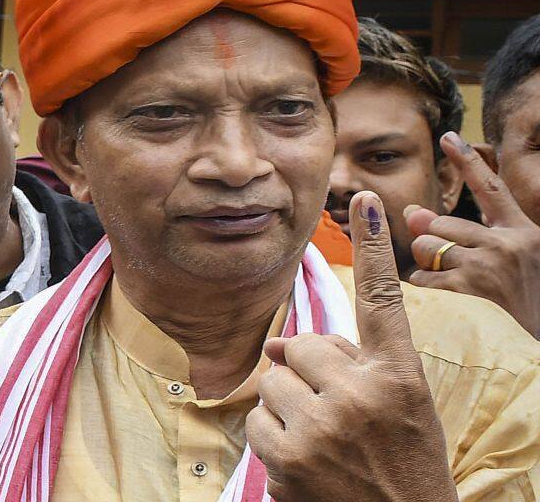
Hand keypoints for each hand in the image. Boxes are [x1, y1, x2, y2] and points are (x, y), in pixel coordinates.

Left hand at [245, 192, 456, 501]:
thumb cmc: (398, 461)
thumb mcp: (395, 408)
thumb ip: (346, 364)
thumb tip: (273, 342)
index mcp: (400, 377)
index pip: (383, 302)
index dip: (374, 247)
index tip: (366, 197)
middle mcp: (364, 396)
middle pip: (301, 344)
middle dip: (308, 372)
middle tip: (340, 413)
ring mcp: (324, 428)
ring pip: (273, 380)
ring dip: (289, 407)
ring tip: (325, 441)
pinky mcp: (289, 458)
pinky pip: (258, 420)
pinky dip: (274, 440)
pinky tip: (308, 463)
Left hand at [405, 131, 539, 336]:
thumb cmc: (536, 284)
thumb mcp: (522, 249)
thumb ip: (475, 231)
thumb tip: (415, 215)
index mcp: (521, 226)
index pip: (490, 186)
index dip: (468, 161)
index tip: (449, 137)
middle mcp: (508, 240)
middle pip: (444, 223)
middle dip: (425, 230)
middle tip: (422, 235)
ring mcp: (495, 264)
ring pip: (433, 247)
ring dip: (423, 255)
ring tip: (432, 262)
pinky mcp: (484, 288)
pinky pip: (433, 277)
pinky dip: (421, 279)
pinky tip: (423, 281)